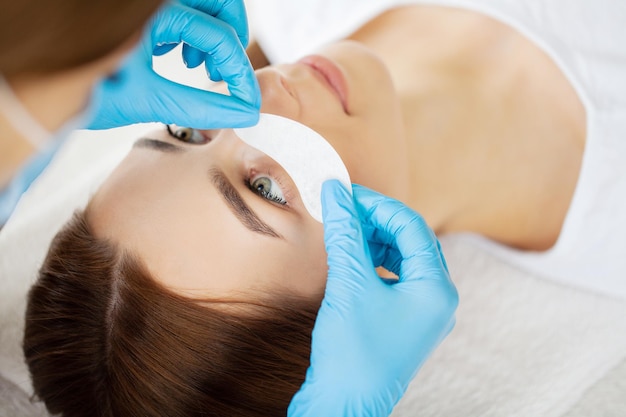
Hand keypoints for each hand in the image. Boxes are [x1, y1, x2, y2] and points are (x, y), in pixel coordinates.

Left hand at [88, 0, 259, 129]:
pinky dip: (187, 29)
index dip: (239, 73)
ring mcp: (146, 3)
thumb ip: (200, 106)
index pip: (220, 36)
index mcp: (156, 10)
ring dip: (210, 32)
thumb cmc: (80, 86)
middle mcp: (154, 0)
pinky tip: (177, 55)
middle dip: (230, 39)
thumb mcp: (146, 99)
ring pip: (200, 5)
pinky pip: (179, 8)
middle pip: (218, 3)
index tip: (248, 103)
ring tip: (197, 66)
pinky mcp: (140, 9)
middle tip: (223, 75)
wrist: (38, 86)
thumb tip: (241, 113)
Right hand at [288, 181, 457, 416]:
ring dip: (375, 239)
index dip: (376, 205)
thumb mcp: (349, 285)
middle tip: (344, 207)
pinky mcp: (404, 321)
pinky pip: (395, 278)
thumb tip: (336, 194)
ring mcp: (422, 312)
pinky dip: (374, 261)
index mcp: (436, 289)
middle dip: (377, 220)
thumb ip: (345, 234)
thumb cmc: (352, 355)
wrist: (344, 406)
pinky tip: (353, 256)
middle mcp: (437, 299)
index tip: (345, 193)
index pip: (411, 227)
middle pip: (411, 240)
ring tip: (347, 229)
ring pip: (404, 258)